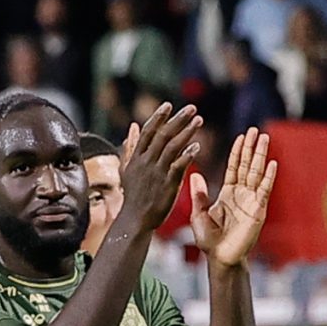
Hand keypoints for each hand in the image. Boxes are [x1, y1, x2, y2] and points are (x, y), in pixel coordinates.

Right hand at [115, 103, 205, 237]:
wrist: (135, 220)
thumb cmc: (133, 196)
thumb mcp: (127, 168)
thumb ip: (132, 146)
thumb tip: (134, 126)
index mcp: (136, 157)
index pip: (148, 132)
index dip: (158, 117)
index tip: (169, 105)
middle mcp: (146, 162)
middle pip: (162, 135)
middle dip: (178, 119)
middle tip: (192, 108)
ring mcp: (157, 173)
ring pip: (172, 147)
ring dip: (186, 132)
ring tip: (199, 120)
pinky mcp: (167, 185)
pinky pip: (179, 165)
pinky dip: (188, 154)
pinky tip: (197, 146)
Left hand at [188, 126, 278, 269]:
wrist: (220, 259)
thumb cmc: (209, 240)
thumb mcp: (199, 214)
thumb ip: (198, 195)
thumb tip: (194, 173)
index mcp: (227, 193)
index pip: (234, 167)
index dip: (238, 152)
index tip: (241, 136)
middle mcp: (241, 195)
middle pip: (247, 166)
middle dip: (251, 148)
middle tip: (256, 130)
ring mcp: (251, 201)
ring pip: (256, 173)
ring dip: (261, 156)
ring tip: (265, 138)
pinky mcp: (257, 211)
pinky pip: (263, 191)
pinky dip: (268, 177)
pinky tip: (272, 163)